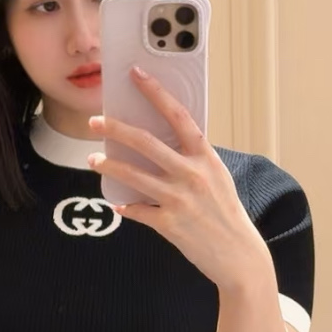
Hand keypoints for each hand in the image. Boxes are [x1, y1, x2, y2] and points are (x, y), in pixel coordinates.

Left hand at [86, 67, 269, 290]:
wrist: (239, 255)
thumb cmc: (226, 213)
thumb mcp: (217, 177)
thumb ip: (192, 159)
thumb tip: (159, 142)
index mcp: (205, 157)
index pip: (178, 116)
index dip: (156, 93)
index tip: (136, 76)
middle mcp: (192, 174)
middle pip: (146, 143)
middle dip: (115, 129)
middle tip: (94, 121)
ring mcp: (180, 199)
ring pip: (133, 176)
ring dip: (109, 166)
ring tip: (93, 159)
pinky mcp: (169, 224)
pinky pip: (137, 211)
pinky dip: (126, 208)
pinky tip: (118, 205)